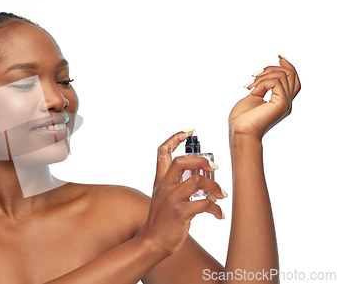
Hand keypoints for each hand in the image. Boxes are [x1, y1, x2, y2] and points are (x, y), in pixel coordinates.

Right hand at [137, 131, 225, 256]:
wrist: (152, 242)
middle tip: (214, 168)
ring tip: (221, 195)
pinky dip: (215, 208)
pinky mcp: (180, 213)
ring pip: (197, 181)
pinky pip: (203, 204)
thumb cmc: (162, 221)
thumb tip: (202, 176)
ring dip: (214, 186)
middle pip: (182, 161)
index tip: (189, 131)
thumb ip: (177, 185)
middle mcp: (165, 187)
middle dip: (202, 161)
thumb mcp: (163, 198)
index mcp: (160, 181)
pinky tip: (218, 214)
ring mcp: (172, 199)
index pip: (162, 151)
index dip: (175, 138)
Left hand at [229, 56, 301, 140]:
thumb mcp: (253, 97)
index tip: (279, 57)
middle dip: (272, 69)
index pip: (293, 79)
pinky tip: (252, 92)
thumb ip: (262, 88)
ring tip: (250, 87)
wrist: (240, 132)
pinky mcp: (282, 104)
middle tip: (254, 76)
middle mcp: (286, 102)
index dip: (288, 66)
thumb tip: (264, 76)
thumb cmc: (242, 119)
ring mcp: (285, 103)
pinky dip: (262, 83)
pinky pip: (276, 82)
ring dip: (263, 76)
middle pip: (291, 75)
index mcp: (280, 100)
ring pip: (283, 76)